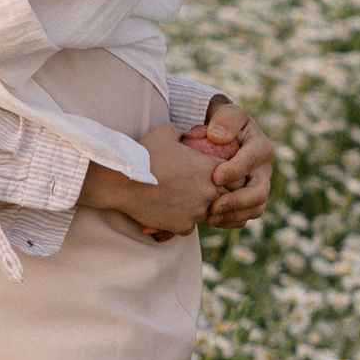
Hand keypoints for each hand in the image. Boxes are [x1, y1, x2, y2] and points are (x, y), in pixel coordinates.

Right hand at [80, 124, 223, 237]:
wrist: (122, 181)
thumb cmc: (143, 154)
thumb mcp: (166, 133)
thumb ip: (183, 134)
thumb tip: (186, 134)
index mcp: (210, 168)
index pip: (237, 176)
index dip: (229, 176)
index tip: (216, 175)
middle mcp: (209, 191)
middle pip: (227, 197)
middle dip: (217, 194)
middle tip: (199, 190)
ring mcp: (197, 211)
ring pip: (208, 213)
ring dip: (198, 208)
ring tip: (180, 200)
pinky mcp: (184, 226)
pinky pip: (190, 226)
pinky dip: (181, 220)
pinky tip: (168, 211)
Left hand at [187, 95, 273, 232]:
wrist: (222, 137)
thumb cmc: (222, 124)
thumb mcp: (226, 113)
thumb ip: (225, 120)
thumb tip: (217, 137)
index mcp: (261, 147)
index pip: (252, 161)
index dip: (236, 171)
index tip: (215, 177)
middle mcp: (264, 171)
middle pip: (259, 193)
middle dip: (237, 201)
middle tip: (213, 206)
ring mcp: (259, 187)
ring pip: (255, 209)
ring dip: (233, 215)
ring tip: (209, 217)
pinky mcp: (250, 201)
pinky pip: (245, 217)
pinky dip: (229, 221)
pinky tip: (210, 220)